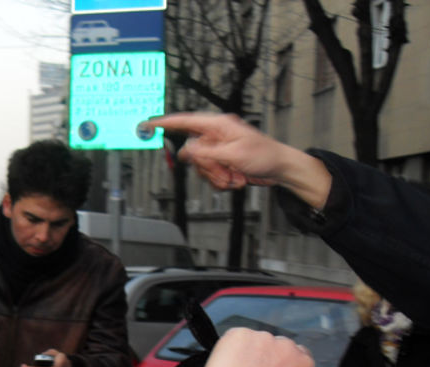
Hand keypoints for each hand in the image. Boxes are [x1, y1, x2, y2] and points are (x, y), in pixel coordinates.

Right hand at [145, 113, 332, 209]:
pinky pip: (210, 176)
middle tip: (224, 170)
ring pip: (201, 168)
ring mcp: (219, 151)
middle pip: (192, 154)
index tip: (149, 124)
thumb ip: (206, 153)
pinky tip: (236, 178)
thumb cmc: (265, 155)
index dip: (166, 123)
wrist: (280, 169)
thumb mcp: (233, 154)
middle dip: (207, 167)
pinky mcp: (222, 163)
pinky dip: (221, 181)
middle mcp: (216, 137)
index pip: (185, 122)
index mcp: (218, 126)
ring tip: (234, 176)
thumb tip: (187, 151)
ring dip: (216, 177)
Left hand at [203, 328, 314, 366]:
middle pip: (277, 344)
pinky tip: (227, 364)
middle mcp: (287, 347)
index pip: (299, 353)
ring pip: (255, 340)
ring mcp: (263, 338)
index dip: (283, 360)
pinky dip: (230, 347)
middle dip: (266, 354)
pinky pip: (236, 337)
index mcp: (302, 364)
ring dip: (248, 350)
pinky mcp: (241, 333)